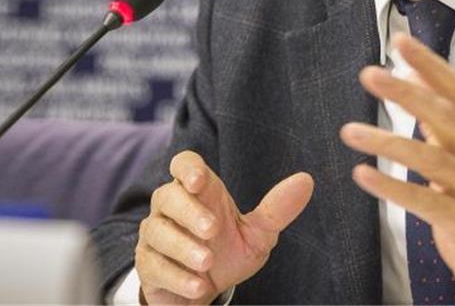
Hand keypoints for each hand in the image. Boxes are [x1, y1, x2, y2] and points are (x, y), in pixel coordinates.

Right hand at [135, 150, 313, 303]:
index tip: (198, 181)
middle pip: (167, 195)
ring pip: (158, 232)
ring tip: (207, 262)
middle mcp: (171, 208)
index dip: (188, 168)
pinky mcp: (148, 265)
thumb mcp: (257, 234)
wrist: (204, 291)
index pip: (184, 164)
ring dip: (183, 247)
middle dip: (189, 212)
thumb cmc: (228, 252)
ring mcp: (155, 235)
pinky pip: (154, 266)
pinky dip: (177, 277)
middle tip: (212, 229)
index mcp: (200, 192)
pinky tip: (198, 285)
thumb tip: (306, 180)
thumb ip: (277, 209)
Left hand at [340, 32, 454, 304]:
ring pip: (433, 158)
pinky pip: (427, 202)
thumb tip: (414, 74)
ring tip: (350, 131)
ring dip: (388, 141)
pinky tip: (363, 175)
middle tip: (369, 75)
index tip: (401, 42)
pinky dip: (394, 187)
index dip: (429, 65)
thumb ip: (440, 121)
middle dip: (406, 93)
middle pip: (445, 116)